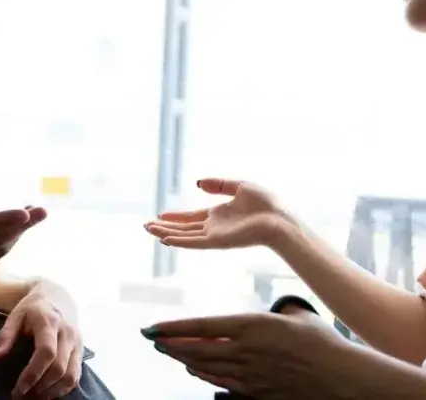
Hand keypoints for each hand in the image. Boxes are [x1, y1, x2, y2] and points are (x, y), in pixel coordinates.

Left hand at [0, 281, 82, 398]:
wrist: (57, 295)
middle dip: (40, 387)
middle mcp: (67, 333)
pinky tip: (47, 393)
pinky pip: (76, 375)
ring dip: (52, 391)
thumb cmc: (33, 307)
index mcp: (49, 322)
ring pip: (70, 375)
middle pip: (59, 368)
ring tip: (34, 397)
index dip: (33, 374)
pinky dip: (63, 389)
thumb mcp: (16, 315)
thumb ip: (5, 336)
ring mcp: (77, 342)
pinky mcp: (81, 350)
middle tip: (21, 396)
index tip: (18, 389)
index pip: (46, 352)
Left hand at [142, 312, 358, 399]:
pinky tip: (194, 370)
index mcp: (253, 326)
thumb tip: (272, 312)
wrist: (342, 379)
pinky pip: (222, 384)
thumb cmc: (323, 343)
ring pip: (205, 368)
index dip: (174, 327)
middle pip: (197, 350)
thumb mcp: (296, 316)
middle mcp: (246, 352)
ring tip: (168, 351)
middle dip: (171, 344)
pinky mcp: (256, 393)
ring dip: (183, 360)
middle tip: (154, 339)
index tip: (154, 326)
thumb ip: (275, 313)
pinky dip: (204, 376)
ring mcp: (249, 375)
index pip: (203, 326)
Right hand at [144, 179, 293, 249]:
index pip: (192, 217)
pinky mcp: (217, 242)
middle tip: (147, 225)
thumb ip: (219, 184)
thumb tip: (197, 182)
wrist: (279, 219)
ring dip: (165, 233)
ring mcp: (214, 235)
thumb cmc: (266, 204)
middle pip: (184, 228)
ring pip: (184, 236)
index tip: (161, 215)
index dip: (176, 217)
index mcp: (219, 215)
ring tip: (148, 230)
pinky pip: (193, 242)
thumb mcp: (240, 186)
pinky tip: (164, 238)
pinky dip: (179, 241)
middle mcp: (214, 227)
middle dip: (165, 226)